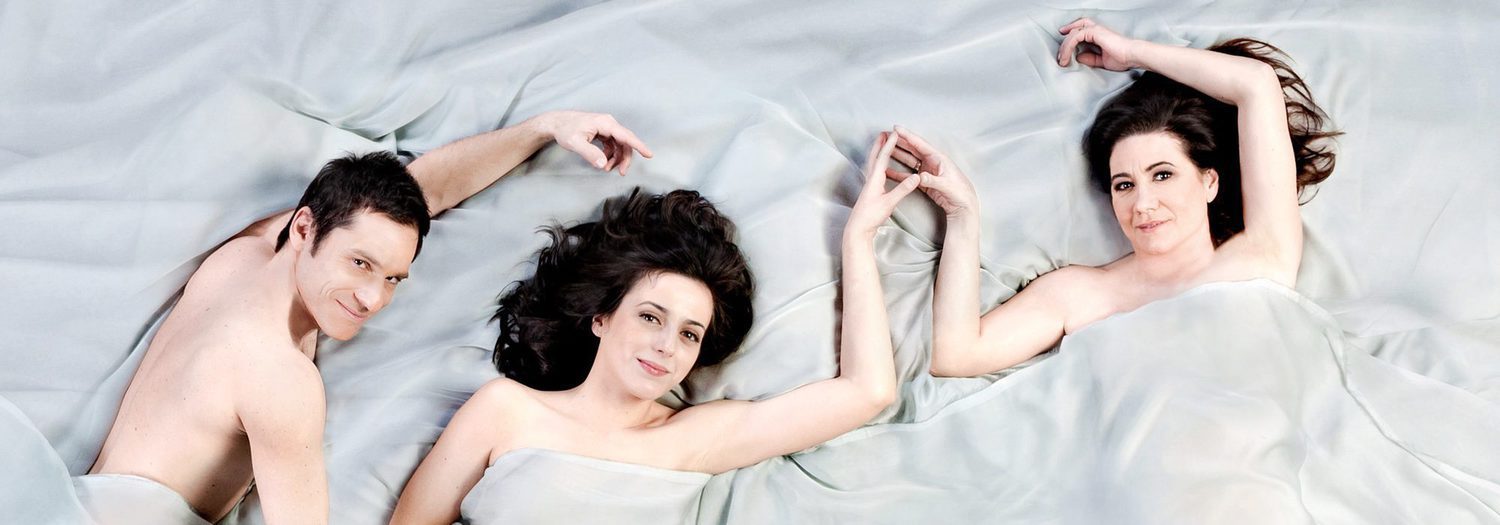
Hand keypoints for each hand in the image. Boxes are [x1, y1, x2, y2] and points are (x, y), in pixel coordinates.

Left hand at [532, 111, 653, 175]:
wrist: (557, 123)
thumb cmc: (565, 129)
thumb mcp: (575, 143)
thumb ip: (590, 154)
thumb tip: (603, 164)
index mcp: (605, 123)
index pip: (626, 135)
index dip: (638, 145)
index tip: (649, 154)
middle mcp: (608, 124)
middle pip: (625, 142)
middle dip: (625, 158)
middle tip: (621, 172)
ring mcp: (606, 128)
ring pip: (620, 145)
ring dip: (616, 158)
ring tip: (607, 168)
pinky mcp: (603, 132)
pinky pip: (613, 145)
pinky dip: (611, 155)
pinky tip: (604, 162)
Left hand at [846, 130, 920, 241]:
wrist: (858, 229)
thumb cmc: (871, 216)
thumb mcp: (889, 203)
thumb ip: (903, 189)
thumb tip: (916, 177)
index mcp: (875, 179)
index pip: (883, 158)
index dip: (889, 145)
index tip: (895, 133)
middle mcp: (870, 179)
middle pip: (874, 157)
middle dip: (879, 144)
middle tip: (884, 132)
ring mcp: (869, 185)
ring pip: (873, 164)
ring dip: (878, 152)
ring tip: (883, 145)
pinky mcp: (870, 191)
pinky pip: (875, 172)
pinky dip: (879, 164)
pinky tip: (883, 168)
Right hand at [884, 126, 978, 221]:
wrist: (964, 206)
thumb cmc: (960, 193)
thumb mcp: (946, 185)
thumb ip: (932, 180)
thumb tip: (920, 177)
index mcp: (938, 159)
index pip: (920, 144)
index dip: (907, 136)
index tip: (896, 129)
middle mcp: (932, 163)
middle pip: (913, 149)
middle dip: (899, 142)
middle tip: (887, 136)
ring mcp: (928, 172)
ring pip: (910, 160)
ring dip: (898, 155)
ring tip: (886, 150)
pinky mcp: (925, 182)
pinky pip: (909, 175)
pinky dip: (899, 173)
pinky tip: (890, 172)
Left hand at [1057, 18, 1137, 70]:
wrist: (1132, 56)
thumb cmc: (1122, 58)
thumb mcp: (1101, 61)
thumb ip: (1090, 58)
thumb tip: (1079, 57)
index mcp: (1099, 34)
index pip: (1081, 30)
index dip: (1071, 33)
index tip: (1063, 42)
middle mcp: (1096, 29)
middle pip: (1075, 29)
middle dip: (1064, 40)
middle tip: (1059, 55)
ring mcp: (1095, 29)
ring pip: (1073, 34)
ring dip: (1064, 48)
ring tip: (1062, 61)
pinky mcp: (1094, 32)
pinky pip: (1075, 37)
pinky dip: (1068, 47)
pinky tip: (1065, 56)